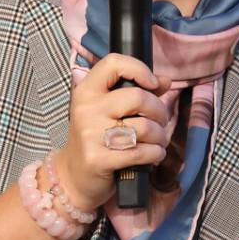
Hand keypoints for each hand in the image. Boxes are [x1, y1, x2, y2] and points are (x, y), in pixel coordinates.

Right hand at [53, 54, 173, 210]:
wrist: (73, 176)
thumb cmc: (96, 138)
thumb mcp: (108, 111)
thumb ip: (136, 92)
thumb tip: (165, 81)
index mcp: (87, 91)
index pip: (113, 63)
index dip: (139, 69)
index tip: (153, 84)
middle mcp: (86, 109)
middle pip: (138, 98)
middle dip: (159, 111)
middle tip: (161, 121)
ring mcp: (90, 134)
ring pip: (144, 127)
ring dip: (160, 136)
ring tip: (158, 141)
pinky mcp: (98, 159)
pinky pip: (140, 152)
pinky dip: (155, 154)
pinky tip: (154, 154)